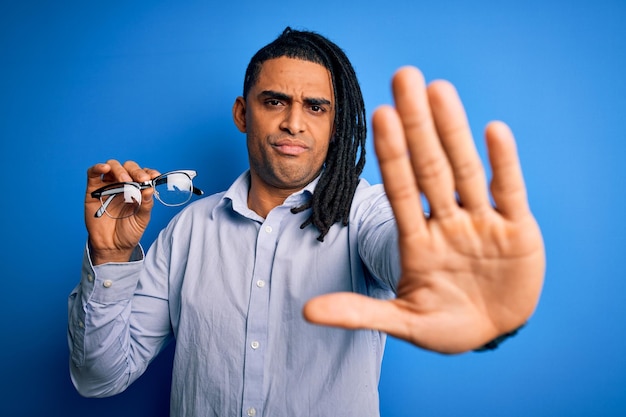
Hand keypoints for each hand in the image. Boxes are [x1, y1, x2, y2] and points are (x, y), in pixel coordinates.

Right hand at [84, 160, 159, 264]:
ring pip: (112, 166)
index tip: (155, 176)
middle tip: (141, 180)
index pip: (143, 174)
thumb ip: (146, 204)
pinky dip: (98, 167)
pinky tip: (105, 168)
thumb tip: (150, 188)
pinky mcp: (93, 190)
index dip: (149, 172)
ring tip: (125, 181)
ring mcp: (108, 186)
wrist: (112, 247)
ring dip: (120, 170)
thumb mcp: (142, 219)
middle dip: (136, 171)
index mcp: (137, 189)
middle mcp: (123, 184)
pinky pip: (93, 174)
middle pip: (128, 167)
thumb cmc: (129, 232)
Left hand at [303, 67, 544, 353]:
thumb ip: (359, 313)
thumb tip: (306, 312)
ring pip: (466, 170)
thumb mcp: (403, 322)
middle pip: (430, 167)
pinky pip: (510, 191)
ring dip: (454, 131)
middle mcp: (448, 223)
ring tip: (439, 90)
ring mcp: (482, 224)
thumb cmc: (446, 325)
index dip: (390, 154)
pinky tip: (493, 130)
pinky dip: (504, 163)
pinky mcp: (518, 230)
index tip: (379, 115)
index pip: (400, 189)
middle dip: (417, 125)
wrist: (493, 331)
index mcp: (417, 241)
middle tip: (404, 76)